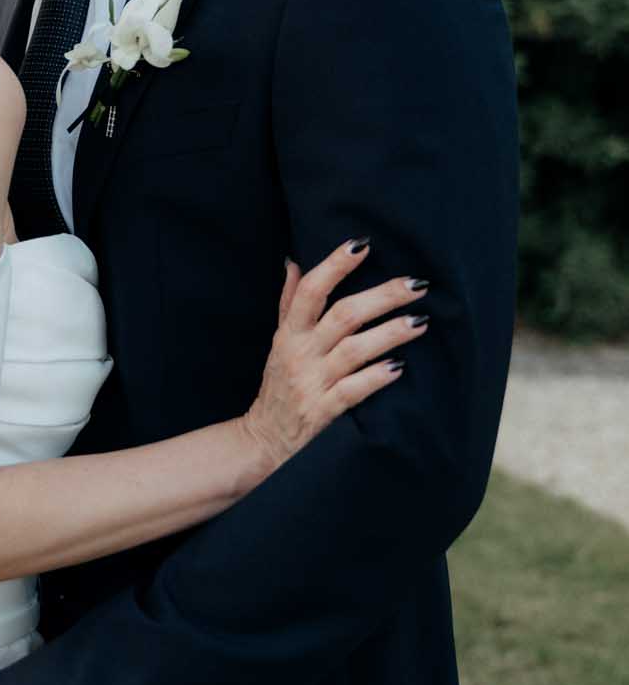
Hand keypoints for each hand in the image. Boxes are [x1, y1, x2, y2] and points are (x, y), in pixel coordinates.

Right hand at [241, 238, 428, 473]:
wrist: (265, 439)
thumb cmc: (278, 386)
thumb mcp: (279, 342)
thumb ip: (289, 303)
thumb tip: (294, 262)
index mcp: (290, 333)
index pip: (311, 291)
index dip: (334, 266)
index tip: (361, 245)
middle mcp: (301, 353)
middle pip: (344, 315)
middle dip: (383, 296)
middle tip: (417, 283)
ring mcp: (313, 382)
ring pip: (354, 350)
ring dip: (390, 333)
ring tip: (420, 320)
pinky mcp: (325, 411)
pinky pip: (354, 390)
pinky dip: (377, 377)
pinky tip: (400, 367)